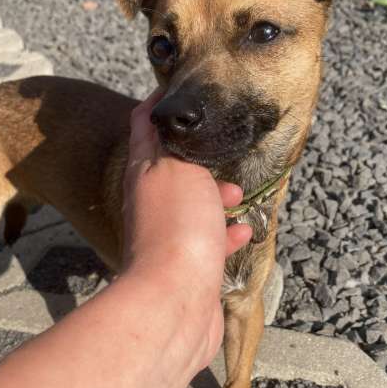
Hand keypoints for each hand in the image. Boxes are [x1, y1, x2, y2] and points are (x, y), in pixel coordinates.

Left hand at [122, 90, 251, 369]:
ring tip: (238, 196)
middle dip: (198, 159)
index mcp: (144, 171)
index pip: (145, 126)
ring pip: (193, 207)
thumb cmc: (178, 225)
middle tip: (222, 153)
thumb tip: (160, 116)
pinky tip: (242, 232)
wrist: (176, 299)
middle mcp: (150, 202)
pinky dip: (225, 235)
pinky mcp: (188, 267)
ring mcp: (169, 236)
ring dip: (216, 198)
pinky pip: (209, 242)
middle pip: (171, 170)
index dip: (159, 105)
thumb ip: (171, 141)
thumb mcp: (175, 167)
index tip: (180, 89)